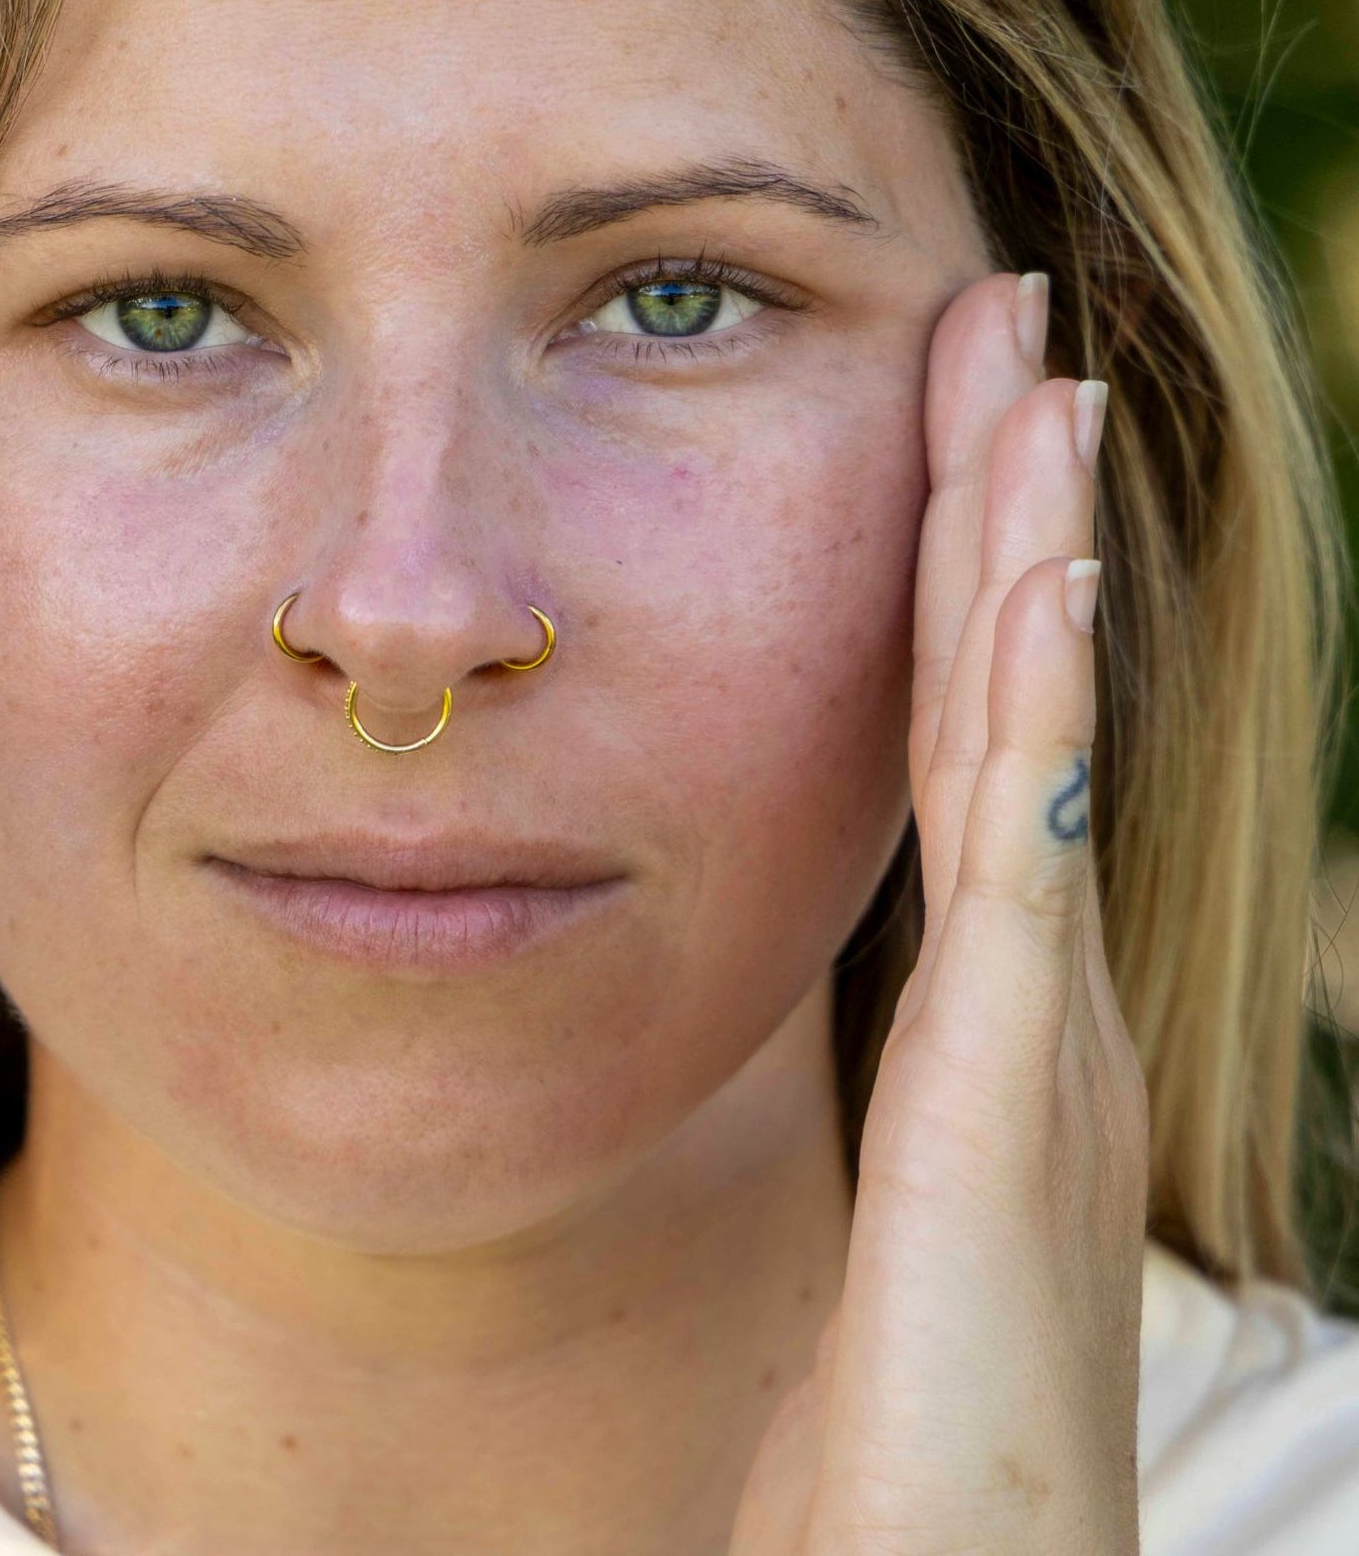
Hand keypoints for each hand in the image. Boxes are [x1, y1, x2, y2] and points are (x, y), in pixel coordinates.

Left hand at [729, 270, 1150, 1555]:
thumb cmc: (888, 1454)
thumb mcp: (868, 1230)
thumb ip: (841, 1112)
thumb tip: (742, 1012)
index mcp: (985, 1025)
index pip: (966, 749)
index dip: (963, 586)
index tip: (952, 433)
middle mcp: (1032, 1003)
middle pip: (1009, 702)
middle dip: (1006, 510)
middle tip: (1010, 337)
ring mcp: (1039, 1037)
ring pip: (1026, 737)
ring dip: (1026, 552)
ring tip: (1033, 387)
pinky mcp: (1015, 1094)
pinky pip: (1018, 854)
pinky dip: (1035, 703)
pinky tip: (1037, 573)